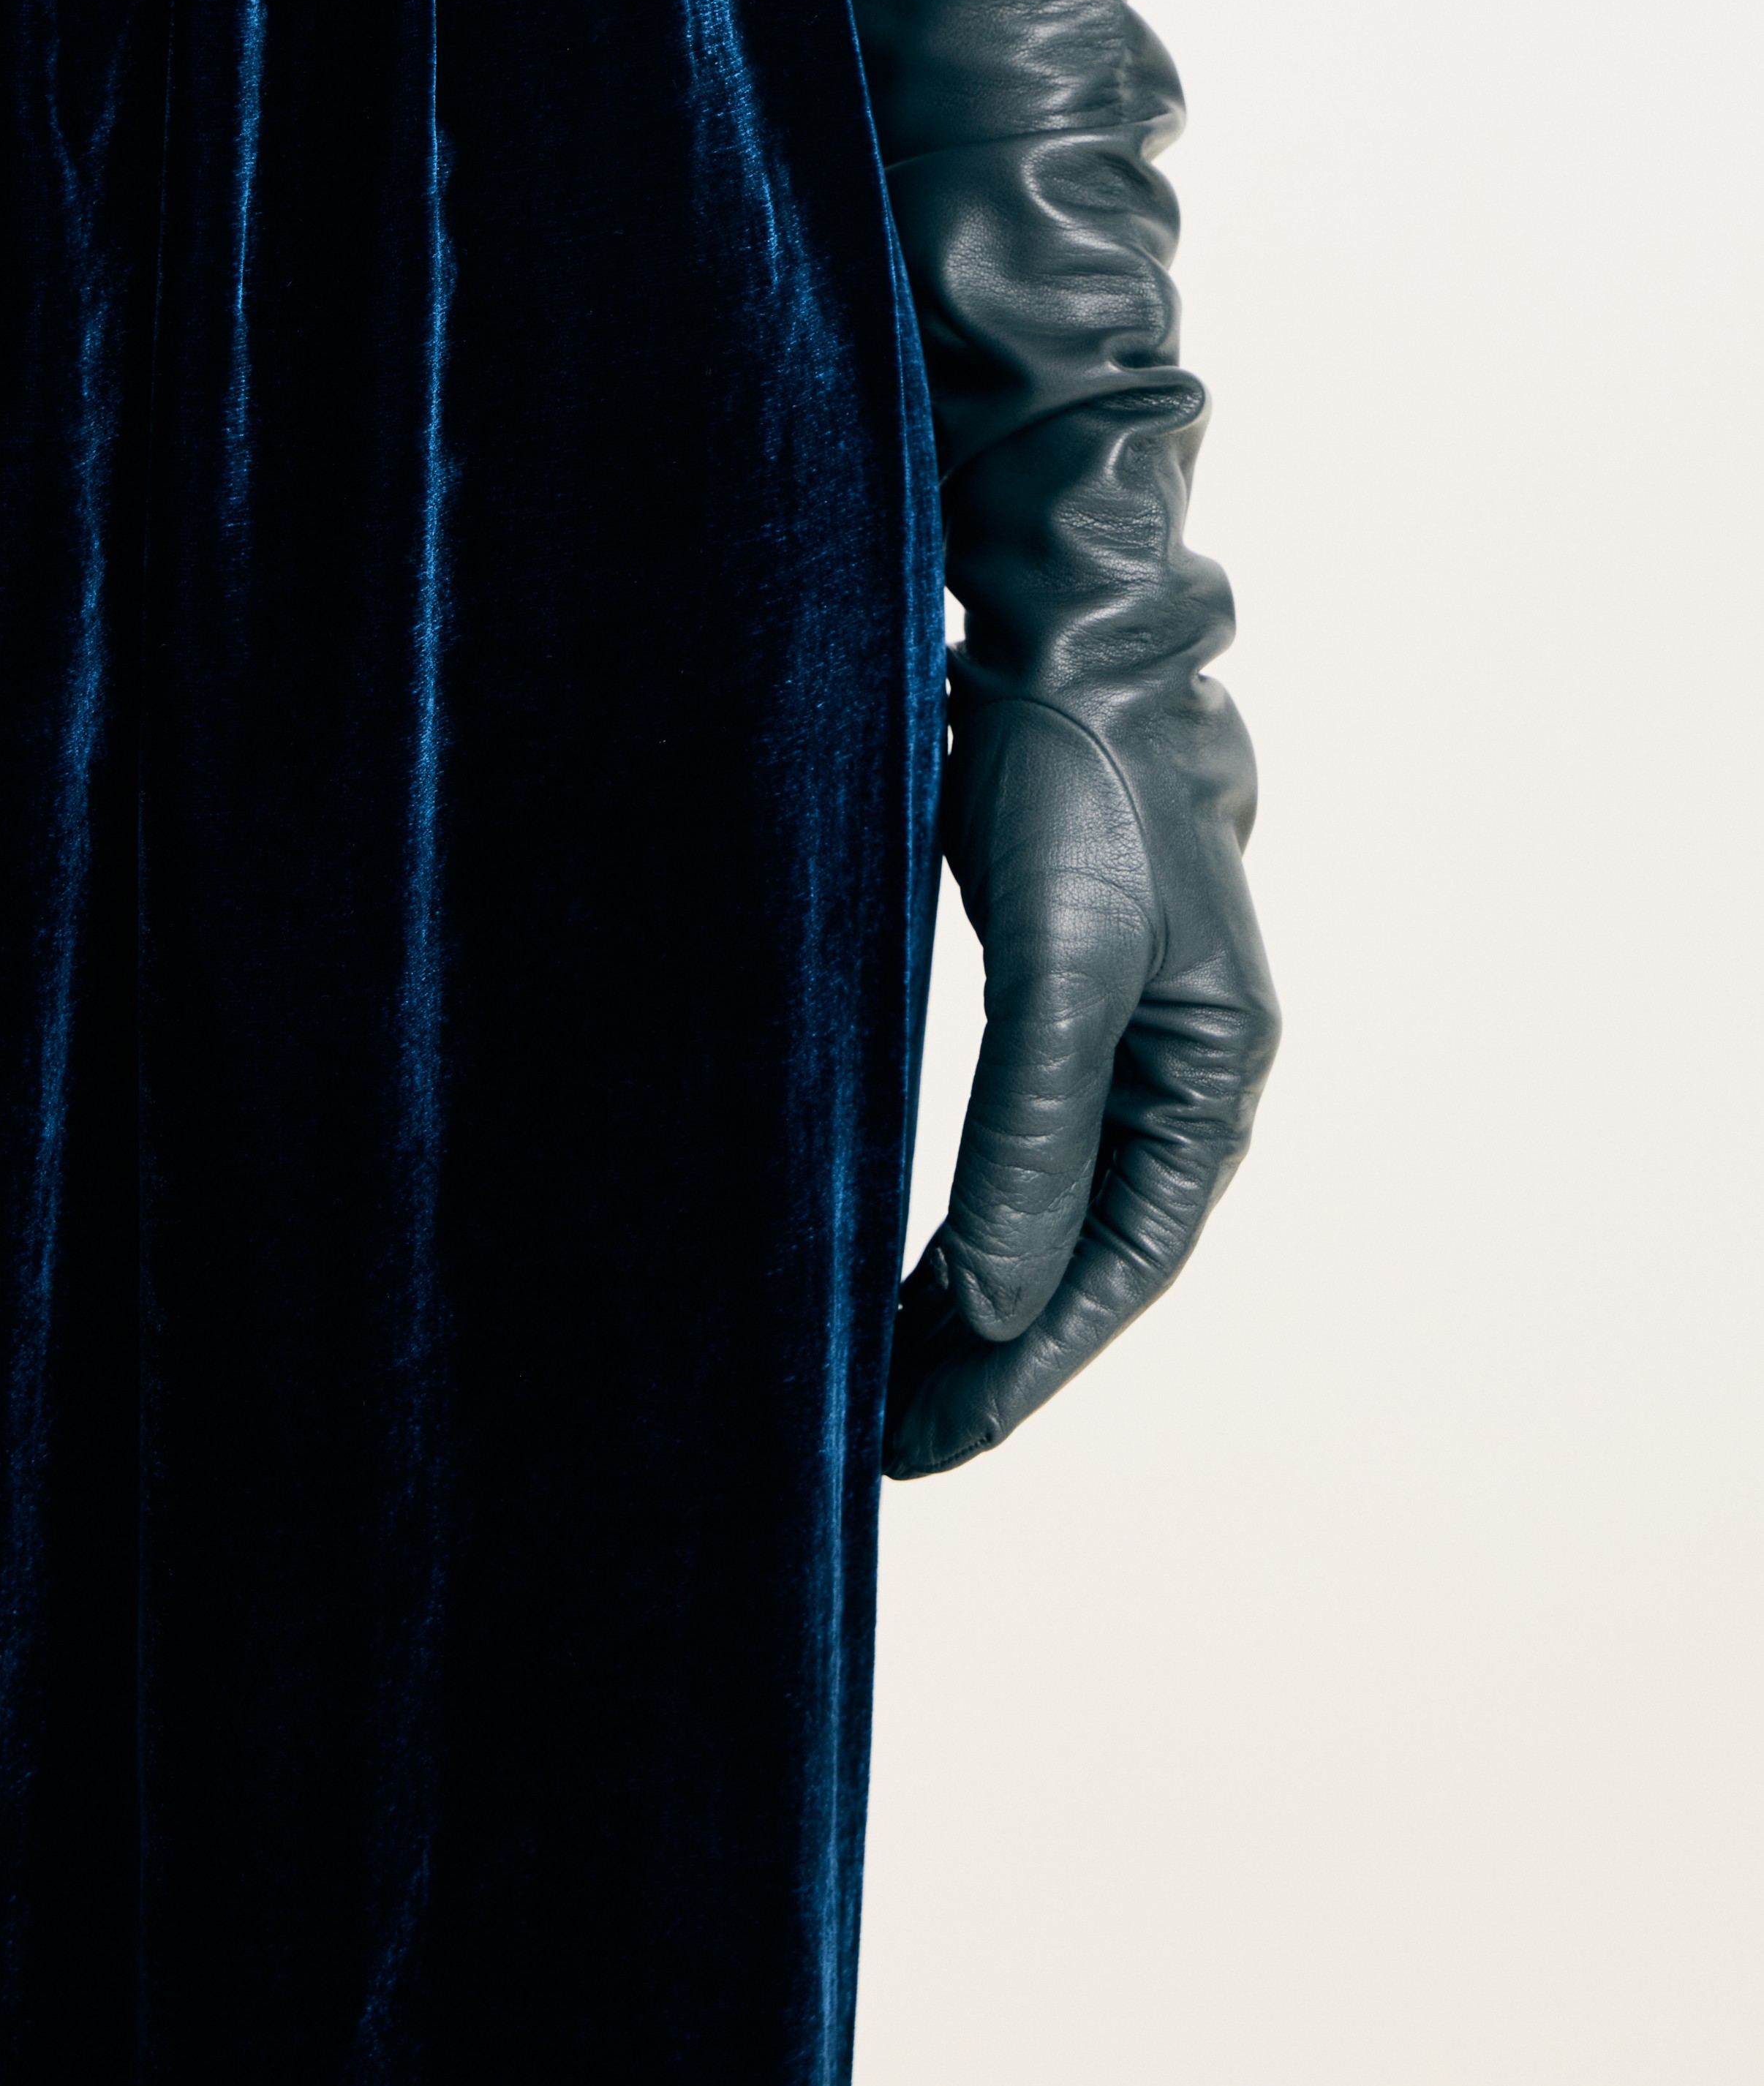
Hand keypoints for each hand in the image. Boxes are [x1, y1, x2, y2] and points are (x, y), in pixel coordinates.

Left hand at [882, 687, 1281, 1478]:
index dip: (1025, 1363)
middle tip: (880, 1442)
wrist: (1066, 641)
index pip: (1120, 1264)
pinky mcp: (1052, 993)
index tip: (928, 1444)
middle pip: (1082, 1251)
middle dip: (988, 1352)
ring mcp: (1117, 1032)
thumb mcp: (1060, 975)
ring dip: (968, 1293)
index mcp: (1211, 1076)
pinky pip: (1012, 1142)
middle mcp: (1177, 1071)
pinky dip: (960, 1211)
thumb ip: (1030, 1140)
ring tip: (874, 1376)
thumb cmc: (1077, 791)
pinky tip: (897, 1258)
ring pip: (1042, 1205)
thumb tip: (993, 1308)